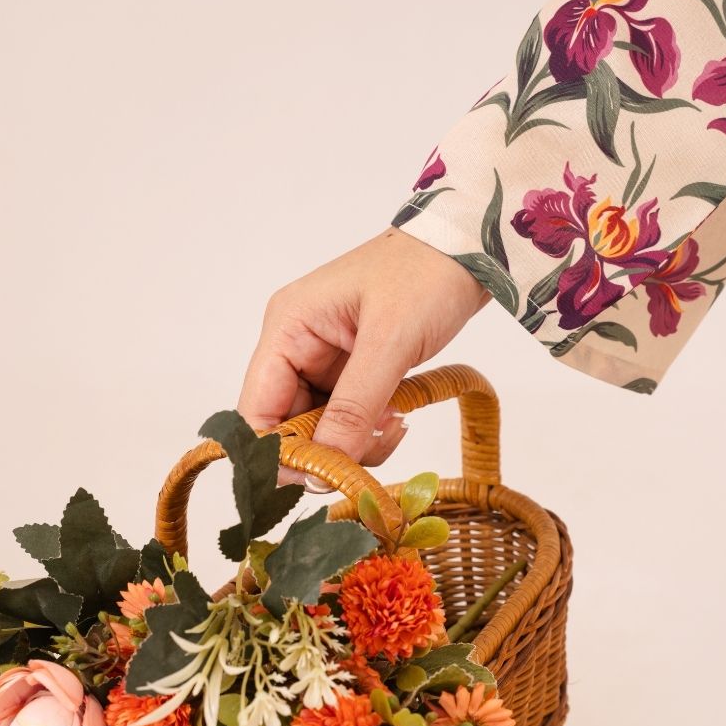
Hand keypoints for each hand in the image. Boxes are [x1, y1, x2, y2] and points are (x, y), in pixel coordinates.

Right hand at [237, 226, 490, 483]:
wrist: (469, 249)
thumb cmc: (425, 275)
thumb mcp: (390, 342)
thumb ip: (354, 407)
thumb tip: (323, 467)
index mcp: (288, 328)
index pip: (256, 410)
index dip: (278, 452)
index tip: (319, 477)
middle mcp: (296, 344)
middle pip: (287, 425)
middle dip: (327, 448)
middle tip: (374, 446)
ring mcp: (324, 358)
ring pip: (321, 427)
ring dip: (354, 442)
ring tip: (396, 424)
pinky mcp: (352, 368)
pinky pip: (347, 416)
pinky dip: (370, 428)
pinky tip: (399, 416)